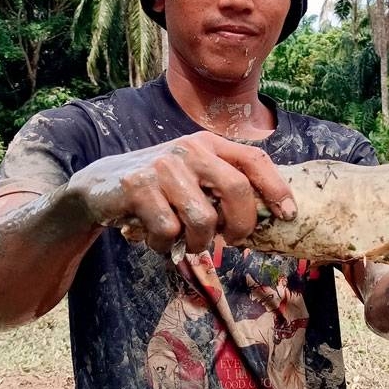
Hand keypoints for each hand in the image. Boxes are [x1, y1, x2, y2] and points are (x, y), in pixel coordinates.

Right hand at [66, 131, 295, 254]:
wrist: (100, 186)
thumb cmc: (159, 187)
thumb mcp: (193, 175)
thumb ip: (224, 186)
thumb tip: (267, 215)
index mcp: (207, 143)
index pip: (254, 158)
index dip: (276, 187)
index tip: (289, 214)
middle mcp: (188, 148)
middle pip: (236, 190)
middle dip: (241, 224)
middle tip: (232, 241)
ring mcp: (163, 166)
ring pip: (203, 219)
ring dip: (196, 242)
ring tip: (182, 241)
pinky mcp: (138, 187)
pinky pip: (168, 231)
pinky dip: (164, 244)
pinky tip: (153, 237)